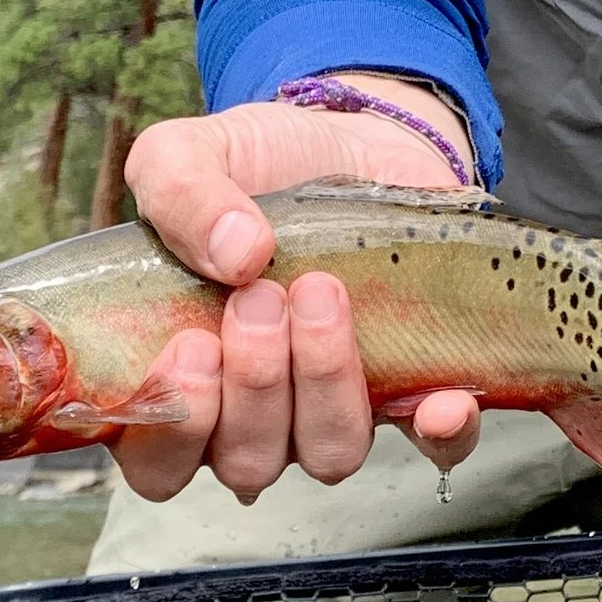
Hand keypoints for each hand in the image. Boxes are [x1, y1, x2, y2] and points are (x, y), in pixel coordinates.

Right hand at [116, 84, 482, 503]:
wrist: (352, 138)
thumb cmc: (256, 167)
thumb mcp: (188, 157)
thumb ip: (178, 195)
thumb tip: (237, 255)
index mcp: (183, 380)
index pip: (158, 462)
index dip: (173, 428)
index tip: (191, 345)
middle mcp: (254, 414)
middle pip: (246, 461)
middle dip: (254, 386)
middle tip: (260, 298)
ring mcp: (333, 408)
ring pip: (328, 454)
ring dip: (324, 384)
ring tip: (321, 294)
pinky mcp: (411, 388)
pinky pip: (434, 447)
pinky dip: (438, 433)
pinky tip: (443, 400)